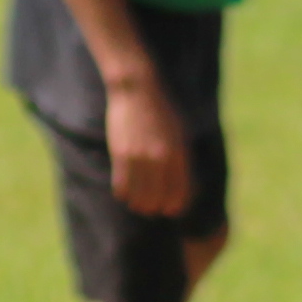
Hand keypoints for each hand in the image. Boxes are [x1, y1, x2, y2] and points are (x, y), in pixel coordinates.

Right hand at [103, 68, 190, 217]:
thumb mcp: (180, 135)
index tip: (171, 210)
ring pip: (139, 196)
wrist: (137, 90)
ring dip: (139, 204)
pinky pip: (121, 185)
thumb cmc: (161, 111)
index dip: (176, 206)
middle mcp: (161, 159)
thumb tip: (180, 184)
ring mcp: (140, 157)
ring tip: (138, 204)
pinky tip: (125, 193)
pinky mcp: (121, 154)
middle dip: (156, 208)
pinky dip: (124, 193)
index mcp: (179, 154)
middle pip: (159, 198)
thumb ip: (181, 159)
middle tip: (152, 208)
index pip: (180, 192)